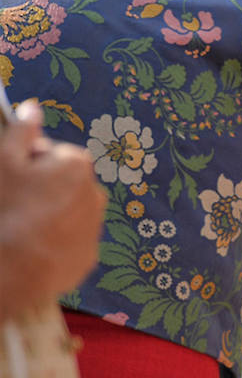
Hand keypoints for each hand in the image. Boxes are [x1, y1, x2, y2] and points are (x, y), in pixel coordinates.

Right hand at [0, 100, 107, 317]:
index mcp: (77, 165)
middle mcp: (96, 192)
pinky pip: (70, 240)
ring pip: (67, 211)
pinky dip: (55, 240)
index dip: (28, 163)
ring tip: (22, 227)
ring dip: (49, 213)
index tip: (15, 177)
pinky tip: (33, 247)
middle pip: (62, 182)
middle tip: (15, 203)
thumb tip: (32, 107)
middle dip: (42, 188)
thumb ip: (21, 130)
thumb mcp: (4, 161)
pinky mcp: (88, 256)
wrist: (12, 271)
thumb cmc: (5, 209)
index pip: (52, 153)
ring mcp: (95, 227)